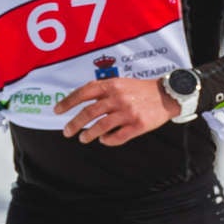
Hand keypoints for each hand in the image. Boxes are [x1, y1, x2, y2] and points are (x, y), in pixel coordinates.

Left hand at [59, 77, 178, 145]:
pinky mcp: (138, 125)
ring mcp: (128, 112)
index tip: (57, 111)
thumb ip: (102, 90)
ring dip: (89, 134)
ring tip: (83, 139)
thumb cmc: (140, 90)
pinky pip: (118, 137)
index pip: (84, 92)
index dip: (68, 102)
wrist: (166, 95)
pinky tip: (104, 140)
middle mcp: (118, 98)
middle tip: (67, 132)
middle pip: (89, 112)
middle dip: (75, 123)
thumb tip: (80, 102)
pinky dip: (108, 140)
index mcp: (112, 85)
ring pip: (101, 126)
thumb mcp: (120, 83)